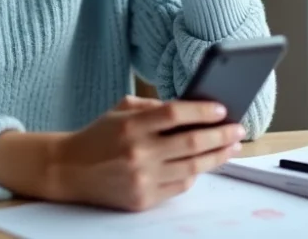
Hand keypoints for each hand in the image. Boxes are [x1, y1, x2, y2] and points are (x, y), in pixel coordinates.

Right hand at [48, 95, 243, 211]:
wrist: (69, 170)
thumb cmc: (98, 136)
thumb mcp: (120, 111)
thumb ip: (152, 108)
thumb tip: (190, 108)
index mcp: (131, 125)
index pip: (176, 113)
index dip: (203, 111)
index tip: (222, 110)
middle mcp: (138, 152)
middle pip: (192, 143)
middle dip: (221, 135)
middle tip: (238, 130)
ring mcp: (142, 178)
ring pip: (192, 168)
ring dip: (217, 157)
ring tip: (231, 148)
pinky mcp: (143, 199)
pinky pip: (180, 187)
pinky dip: (195, 174)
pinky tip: (204, 164)